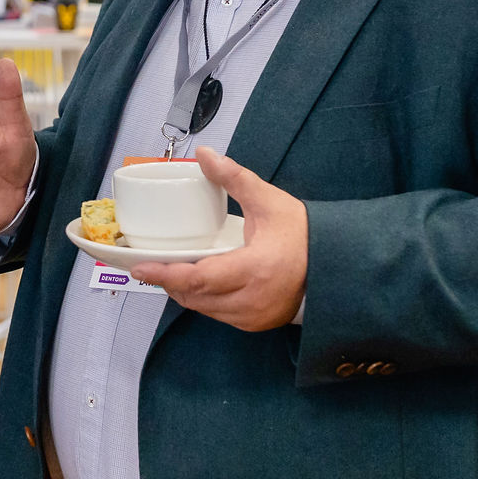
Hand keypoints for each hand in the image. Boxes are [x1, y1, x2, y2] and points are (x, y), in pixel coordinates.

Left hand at [131, 147, 308, 331]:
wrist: (337, 263)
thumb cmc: (304, 234)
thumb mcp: (269, 201)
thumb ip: (234, 178)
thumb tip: (205, 155)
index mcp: (255, 269)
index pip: (199, 278)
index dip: (166, 274)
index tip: (140, 266)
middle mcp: (253, 300)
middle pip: (195, 296)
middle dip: (168, 282)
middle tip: (147, 266)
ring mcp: (255, 317)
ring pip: (205, 309)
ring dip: (184, 293)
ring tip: (166, 273)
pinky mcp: (258, 323)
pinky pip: (219, 315)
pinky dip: (203, 301)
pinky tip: (194, 285)